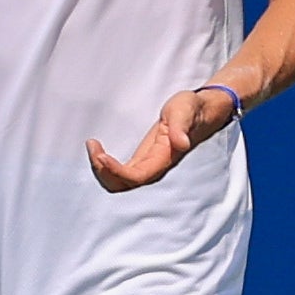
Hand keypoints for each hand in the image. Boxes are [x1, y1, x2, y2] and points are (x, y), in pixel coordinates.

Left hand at [88, 85, 238, 192]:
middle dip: (103, 172)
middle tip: (93, 147)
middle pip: (123, 185)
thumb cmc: (192, 109)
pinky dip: (105, 167)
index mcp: (164, 159)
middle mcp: (155, 167)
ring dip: (102, 170)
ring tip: (93, 147)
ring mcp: (148, 165)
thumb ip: (181, 127)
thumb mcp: (185, 111)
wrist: (202, 111)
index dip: (116, 171)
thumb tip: (182, 144)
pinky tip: (99, 151)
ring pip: (120, 182)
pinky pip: (120, 174)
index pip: (136, 177)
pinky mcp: (143, 160)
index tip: (100, 154)